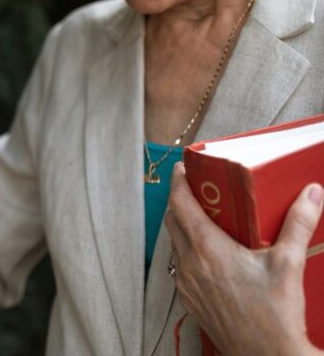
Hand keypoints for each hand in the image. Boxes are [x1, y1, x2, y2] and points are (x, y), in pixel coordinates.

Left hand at [164, 162, 323, 355]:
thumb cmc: (275, 315)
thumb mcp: (288, 263)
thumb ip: (298, 223)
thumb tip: (311, 193)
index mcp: (207, 249)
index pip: (181, 205)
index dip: (179, 182)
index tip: (183, 168)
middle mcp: (190, 265)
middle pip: (173, 221)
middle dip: (181, 201)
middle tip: (197, 189)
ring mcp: (187, 284)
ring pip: (176, 245)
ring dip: (184, 227)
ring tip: (205, 218)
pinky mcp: (191, 300)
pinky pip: (182, 267)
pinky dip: (190, 252)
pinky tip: (209, 254)